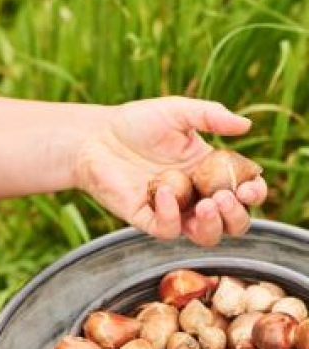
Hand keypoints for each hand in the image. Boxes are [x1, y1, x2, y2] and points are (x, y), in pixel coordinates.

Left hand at [74, 97, 266, 246]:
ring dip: (214, 224)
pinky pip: (167, 230)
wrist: (96, 136)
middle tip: (227, 197)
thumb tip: (246, 124)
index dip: (253, 194)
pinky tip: (167, 191)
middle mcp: (196, 197)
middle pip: (231, 222)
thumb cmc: (138, 123)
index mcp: (210, 172)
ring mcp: (173, 211)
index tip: (250, 186)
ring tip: (208, 203)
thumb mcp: (178, 112)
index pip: (242, 193)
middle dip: (237, 215)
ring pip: (205, 236)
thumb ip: (211, 116)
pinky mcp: (146, 219)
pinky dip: (171, 215)